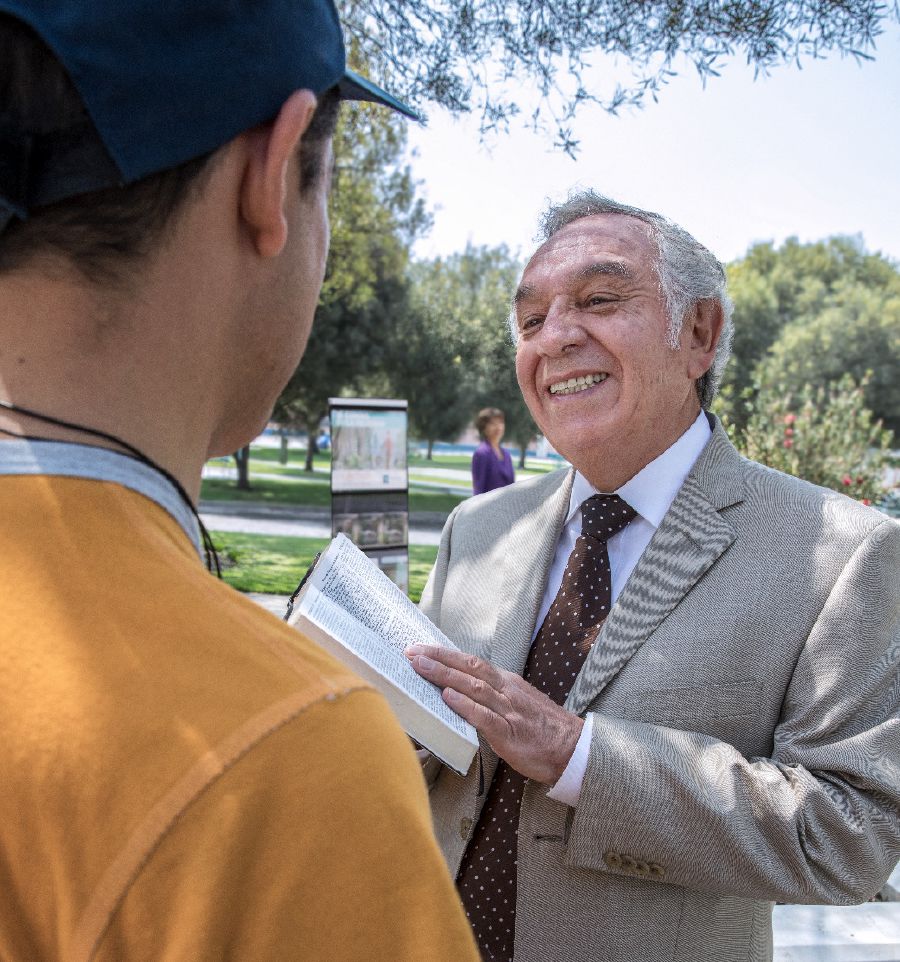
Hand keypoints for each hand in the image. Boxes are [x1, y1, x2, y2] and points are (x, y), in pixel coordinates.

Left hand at [406, 644, 583, 783]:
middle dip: (438, 658)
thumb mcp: (516, 703)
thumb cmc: (542, 729)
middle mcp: (506, 690)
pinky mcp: (510, 733)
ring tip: (421, 667)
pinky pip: (484, 716)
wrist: (573, 749)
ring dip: (445, 675)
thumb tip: (459, 690)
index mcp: (506, 682)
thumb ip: (491, 696)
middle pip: (469, 667)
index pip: (471, 662)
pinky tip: (448, 697)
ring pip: (473, 686)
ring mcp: (508, 710)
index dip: (445, 654)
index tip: (421, 648)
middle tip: (411, 652)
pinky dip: (465, 705)